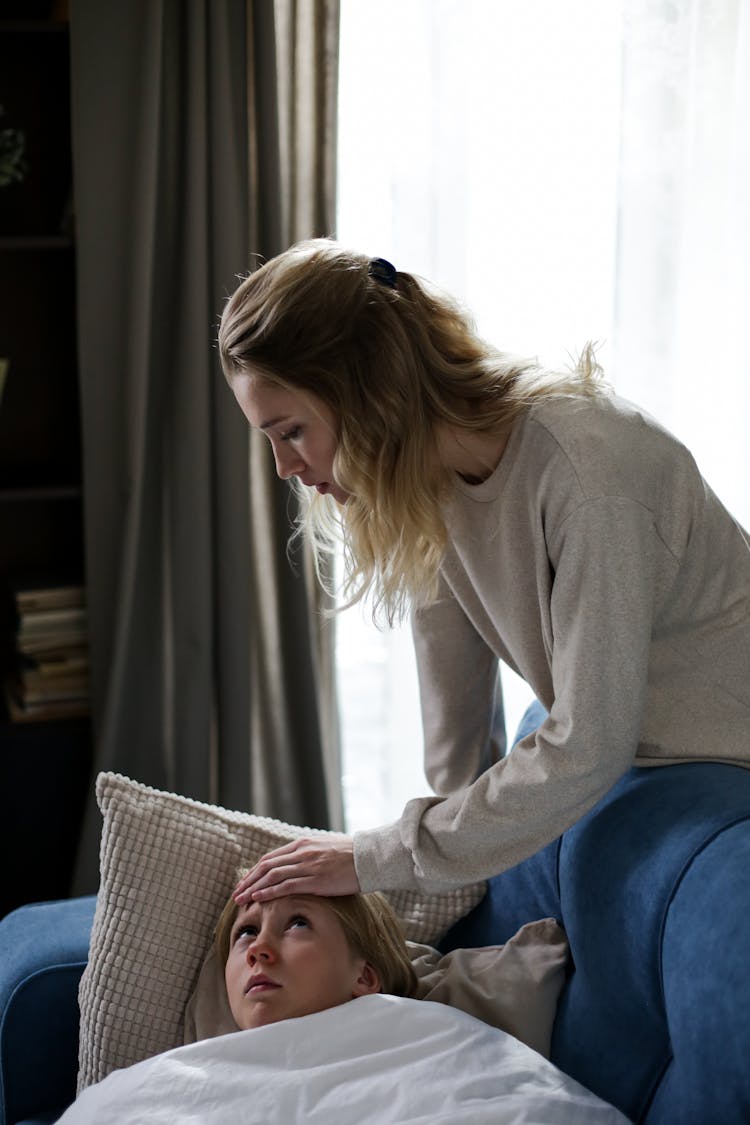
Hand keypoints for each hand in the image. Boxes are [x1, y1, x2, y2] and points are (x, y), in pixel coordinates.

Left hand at [233, 835, 359, 903]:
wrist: (369, 857)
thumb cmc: (350, 856)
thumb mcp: (325, 850)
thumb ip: (309, 856)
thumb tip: (298, 866)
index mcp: (302, 844)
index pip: (270, 858)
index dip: (255, 871)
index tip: (245, 882)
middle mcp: (301, 853)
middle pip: (266, 866)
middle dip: (249, 880)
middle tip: (236, 893)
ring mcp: (308, 865)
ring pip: (272, 876)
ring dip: (253, 888)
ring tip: (241, 899)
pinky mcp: (315, 879)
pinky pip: (286, 886)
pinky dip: (269, 892)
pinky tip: (258, 899)